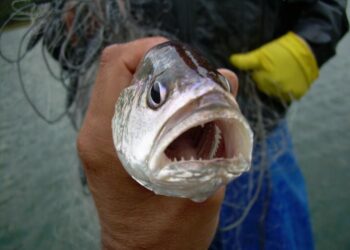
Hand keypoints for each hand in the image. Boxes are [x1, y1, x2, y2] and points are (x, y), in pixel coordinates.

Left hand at [77, 37, 238, 249]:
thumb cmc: (169, 235)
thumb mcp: (203, 183)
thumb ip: (217, 130)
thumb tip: (225, 80)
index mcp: (109, 138)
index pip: (116, 64)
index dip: (151, 49)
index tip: (185, 58)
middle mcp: (95, 132)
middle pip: (119, 69)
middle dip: (160, 64)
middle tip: (194, 78)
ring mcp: (98, 137)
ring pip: (124, 85)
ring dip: (158, 82)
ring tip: (191, 97)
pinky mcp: (107, 143)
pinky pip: (127, 103)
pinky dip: (154, 99)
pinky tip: (180, 117)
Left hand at [230, 32, 318, 100]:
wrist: (307, 49)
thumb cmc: (281, 50)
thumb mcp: (261, 53)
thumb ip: (246, 60)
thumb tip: (232, 60)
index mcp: (265, 76)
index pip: (256, 80)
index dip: (259, 72)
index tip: (266, 66)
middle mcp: (275, 85)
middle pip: (264, 87)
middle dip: (266, 79)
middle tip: (275, 68)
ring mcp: (287, 91)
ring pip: (275, 93)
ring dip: (276, 86)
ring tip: (282, 74)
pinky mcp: (297, 94)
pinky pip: (287, 97)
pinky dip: (287, 91)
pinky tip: (289, 81)